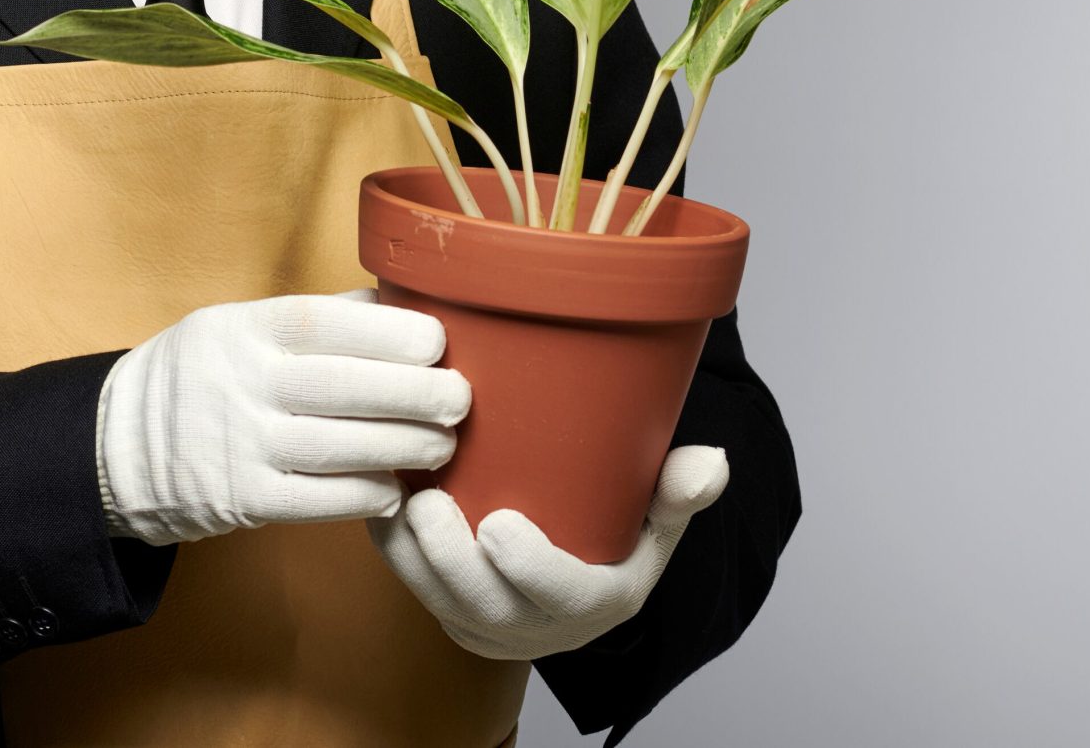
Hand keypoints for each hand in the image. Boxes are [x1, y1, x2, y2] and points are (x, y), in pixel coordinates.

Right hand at [98, 287, 471, 545]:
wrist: (120, 445)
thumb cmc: (204, 375)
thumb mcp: (240, 324)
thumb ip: (315, 319)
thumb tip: (397, 304)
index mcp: (245, 327)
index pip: (326, 321)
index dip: (391, 332)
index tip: (438, 343)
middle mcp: (240, 381)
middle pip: (343, 386)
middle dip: (415, 394)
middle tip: (459, 400)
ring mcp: (237, 443)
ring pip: (338, 446)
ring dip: (403, 447)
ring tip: (441, 446)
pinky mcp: (238, 499)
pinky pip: (315, 500)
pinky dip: (364, 495)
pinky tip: (395, 489)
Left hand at [366, 444, 729, 661]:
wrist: (574, 584)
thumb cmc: (617, 542)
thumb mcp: (657, 523)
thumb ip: (678, 494)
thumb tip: (708, 463)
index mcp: (593, 603)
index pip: (560, 598)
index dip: (528, 569)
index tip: (499, 524)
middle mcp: (536, 626)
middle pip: (484, 607)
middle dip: (449, 560)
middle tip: (429, 505)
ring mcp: (486, 623)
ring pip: (436, 600)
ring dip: (408, 555)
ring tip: (396, 498)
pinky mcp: (448, 608)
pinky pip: (411, 586)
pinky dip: (393, 547)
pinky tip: (381, 497)